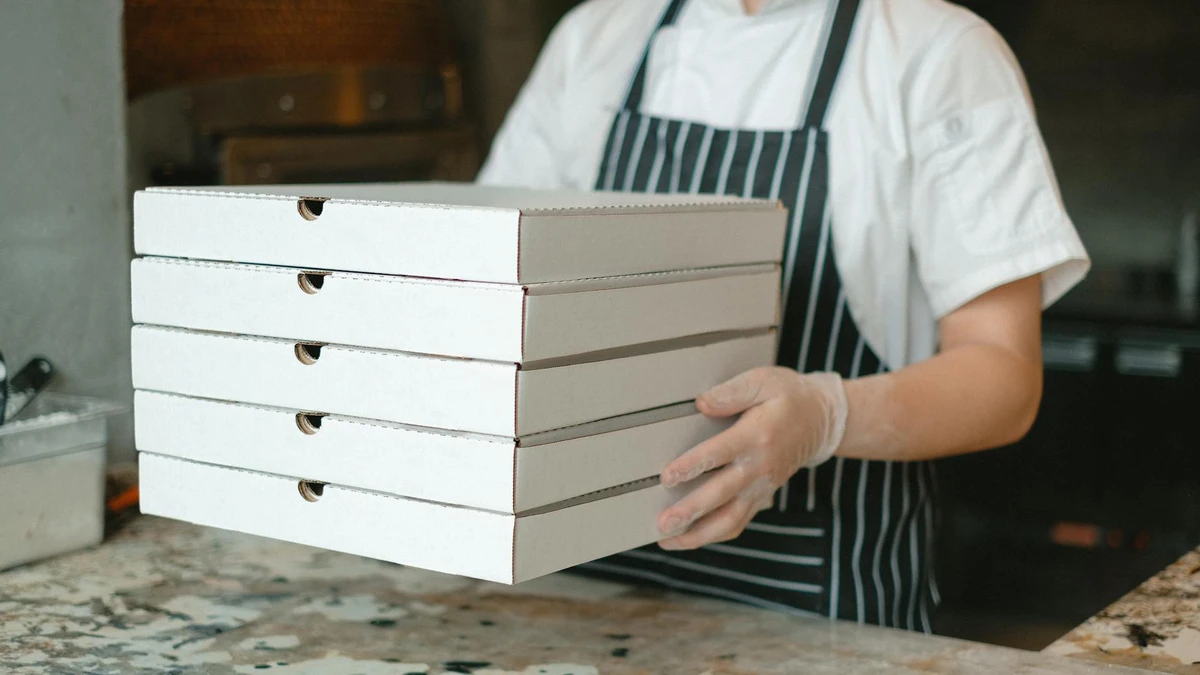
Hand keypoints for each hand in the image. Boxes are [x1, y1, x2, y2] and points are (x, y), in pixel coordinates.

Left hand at [656, 367, 848, 549]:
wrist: (821, 421)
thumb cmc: (788, 398)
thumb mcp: (764, 381)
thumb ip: (732, 392)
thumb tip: (702, 403)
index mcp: (757, 436)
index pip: (720, 454)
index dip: (692, 465)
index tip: (667, 477)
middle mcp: (760, 467)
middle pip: (722, 494)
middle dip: (691, 511)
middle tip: (664, 522)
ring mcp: (761, 487)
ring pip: (730, 519)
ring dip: (698, 533)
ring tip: (669, 540)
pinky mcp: (761, 497)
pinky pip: (738, 523)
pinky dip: (712, 535)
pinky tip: (688, 539)